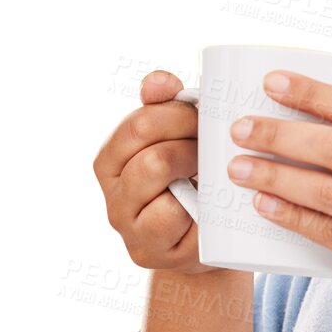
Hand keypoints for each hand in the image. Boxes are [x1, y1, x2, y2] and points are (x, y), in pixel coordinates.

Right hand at [93, 69, 231, 274]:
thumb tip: (161, 80)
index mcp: (112, 158)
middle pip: (152, 153)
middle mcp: (112, 192)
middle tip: (219, 143)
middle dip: (192, 142)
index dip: (180, 114)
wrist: (210, 245)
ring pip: (157, 178)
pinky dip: (197, 206)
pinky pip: (174, 216)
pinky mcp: (148, 251)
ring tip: (217, 169)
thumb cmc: (196, 183)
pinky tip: (213, 202)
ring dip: (195, 169)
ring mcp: (128, 225)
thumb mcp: (179, 142)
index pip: (140, 123)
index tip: (207, 114)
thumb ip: (165, 108)